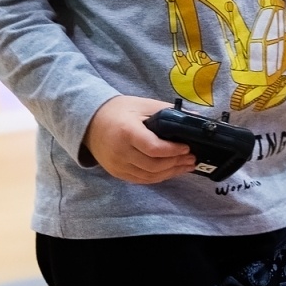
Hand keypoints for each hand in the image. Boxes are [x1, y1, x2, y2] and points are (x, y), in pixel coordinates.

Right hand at [82, 95, 197, 183]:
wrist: (90, 122)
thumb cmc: (118, 111)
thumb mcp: (142, 105)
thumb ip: (168, 111)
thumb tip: (195, 118)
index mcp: (127, 132)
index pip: (154, 148)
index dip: (173, 151)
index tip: (187, 147)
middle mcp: (121, 152)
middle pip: (154, 165)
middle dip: (176, 163)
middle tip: (192, 158)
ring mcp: (118, 165)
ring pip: (150, 176)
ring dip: (171, 173)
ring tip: (186, 166)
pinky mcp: (117, 173)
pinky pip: (142, 180)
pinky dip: (158, 177)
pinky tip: (170, 171)